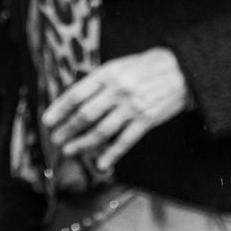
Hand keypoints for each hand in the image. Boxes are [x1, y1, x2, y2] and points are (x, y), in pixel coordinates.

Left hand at [41, 47, 189, 173]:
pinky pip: (125, 141)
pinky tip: (101, 164)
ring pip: (102, 130)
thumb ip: (98, 82)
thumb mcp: (118, 65)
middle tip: (54, 138)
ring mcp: (132, 107)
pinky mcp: (147, 120)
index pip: (76, 95)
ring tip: (69, 150)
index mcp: (107, 74)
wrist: (183, 69)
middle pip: (85, 115)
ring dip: (83, 143)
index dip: (59, 109)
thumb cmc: (146, 67)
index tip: (47, 120)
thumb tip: (74, 100)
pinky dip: (112, 154)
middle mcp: (117, 91)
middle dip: (67, 129)